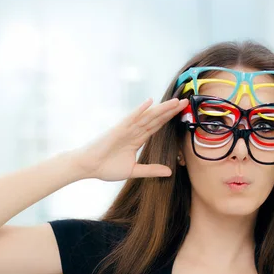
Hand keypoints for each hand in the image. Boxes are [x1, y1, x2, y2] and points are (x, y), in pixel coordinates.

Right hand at [72, 97, 188, 180]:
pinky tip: (150, 102)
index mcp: (137, 139)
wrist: (88, 167)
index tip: (182, 113)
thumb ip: (151, 170)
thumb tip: (169, 172)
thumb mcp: (134, 171)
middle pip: (156, 118)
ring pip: (147, 116)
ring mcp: (126, 129)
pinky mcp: (118, 129)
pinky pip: (131, 118)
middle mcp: (134, 131)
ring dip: (161, 108)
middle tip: (185, 102)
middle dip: (170, 111)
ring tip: (175, 101)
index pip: (157, 126)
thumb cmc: (106, 168)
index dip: (169, 119)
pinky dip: (140, 110)